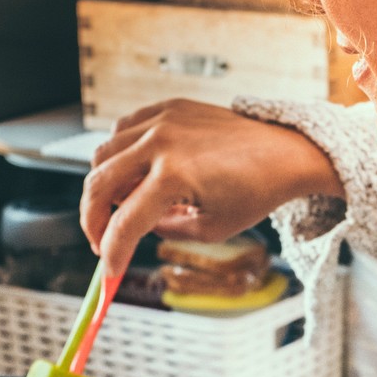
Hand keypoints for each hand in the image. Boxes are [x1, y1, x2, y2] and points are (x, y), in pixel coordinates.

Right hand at [80, 99, 344, 276]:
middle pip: (98, 183)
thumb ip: (165, 230)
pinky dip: (120, 152)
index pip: (124, 222)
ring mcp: (163, 120)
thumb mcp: (210, 228)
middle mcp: (162, 142)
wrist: (285, 152)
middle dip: (92, 219)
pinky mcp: (169, 107)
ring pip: (104, 153)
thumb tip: (132, 228)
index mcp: (174, 176)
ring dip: (103, 184)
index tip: (108, 269)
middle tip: (100, 239)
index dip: (111, 252)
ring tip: (124, 204)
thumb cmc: (255, 191)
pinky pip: (125, 129)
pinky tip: (136, 171)